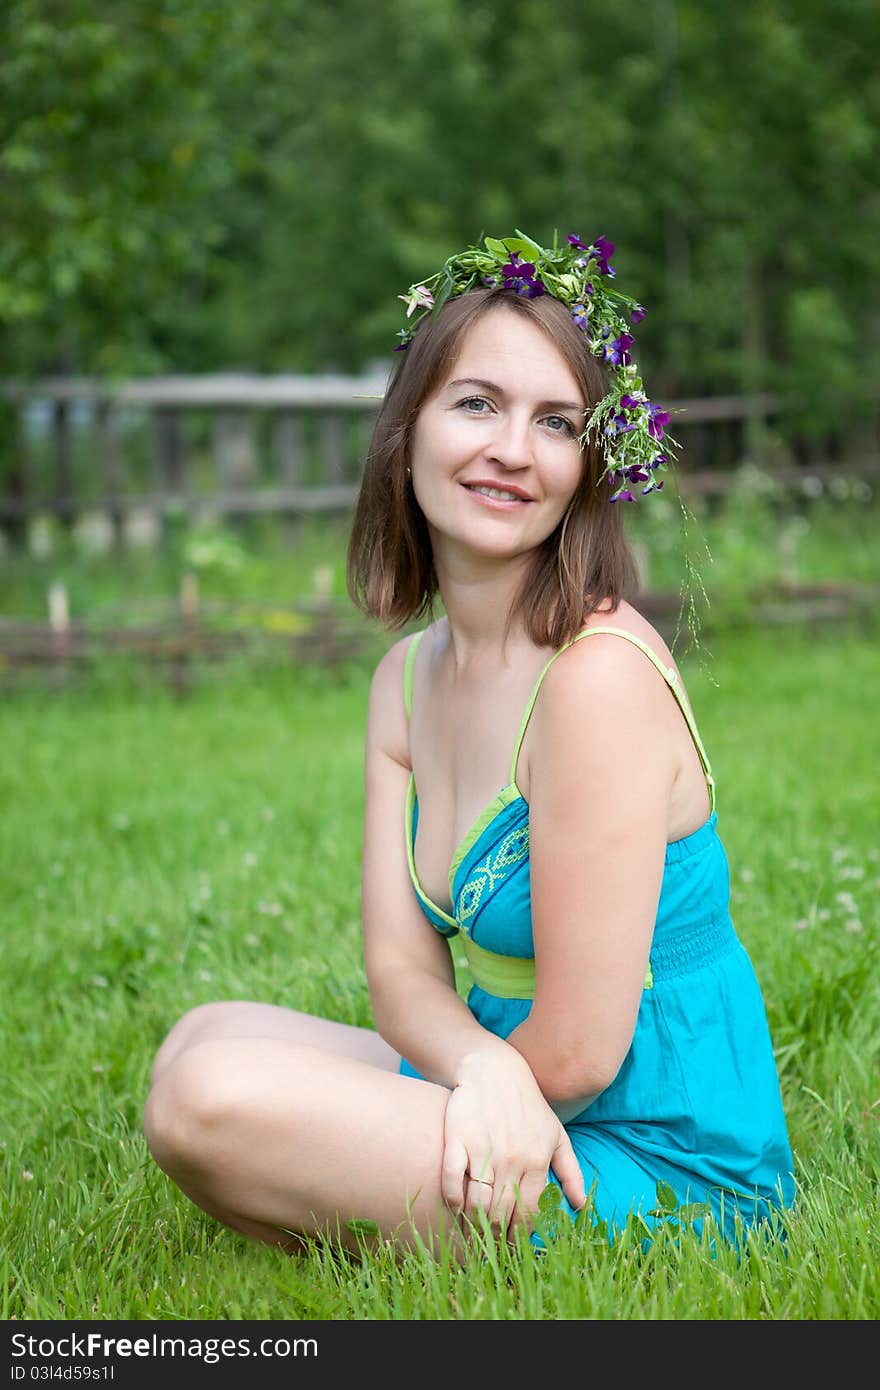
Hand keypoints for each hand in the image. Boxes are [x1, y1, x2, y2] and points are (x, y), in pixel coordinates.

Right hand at [440, 1047, 584, 1239]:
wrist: (494, 1070)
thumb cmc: (528, 1106)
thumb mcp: (556, 1134)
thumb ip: (570, 1171)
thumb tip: (580, 1205)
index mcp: (537, 1160)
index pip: (527, 1213)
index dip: (518, 1236)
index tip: (512, 1247)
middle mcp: (511, 1158)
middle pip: (500, 1213)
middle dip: (495, 1237)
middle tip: (490, 1248)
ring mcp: (483, 1149)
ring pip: (477, 1203)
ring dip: (474, 1223)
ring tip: (473, 1232)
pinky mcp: (458, 1139)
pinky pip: (452, 1181)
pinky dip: (453, 1199)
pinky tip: (457, 1205)